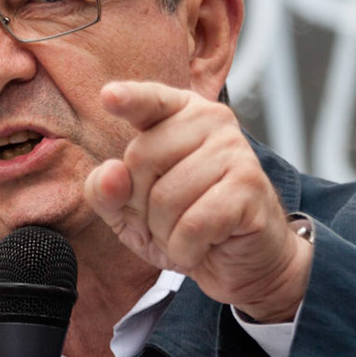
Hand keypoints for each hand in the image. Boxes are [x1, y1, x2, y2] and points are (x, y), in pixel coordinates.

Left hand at [85, 81, 312, 321]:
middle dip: (141, 207)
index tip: (109, 96)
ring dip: (166, 235)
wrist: (243, 260)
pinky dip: (187, 249)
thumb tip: (111, 174)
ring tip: (190, 234)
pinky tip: (204, 246)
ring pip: (165, 198)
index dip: (129, 99)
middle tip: (168, 221)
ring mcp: (235, 149)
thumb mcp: (131, 213)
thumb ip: (105, 192)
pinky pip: (193, 225)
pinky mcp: (249, 185)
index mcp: (179, 114)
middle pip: (140, 159)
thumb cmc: (185, 226)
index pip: (150, 101)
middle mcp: (211, 120)